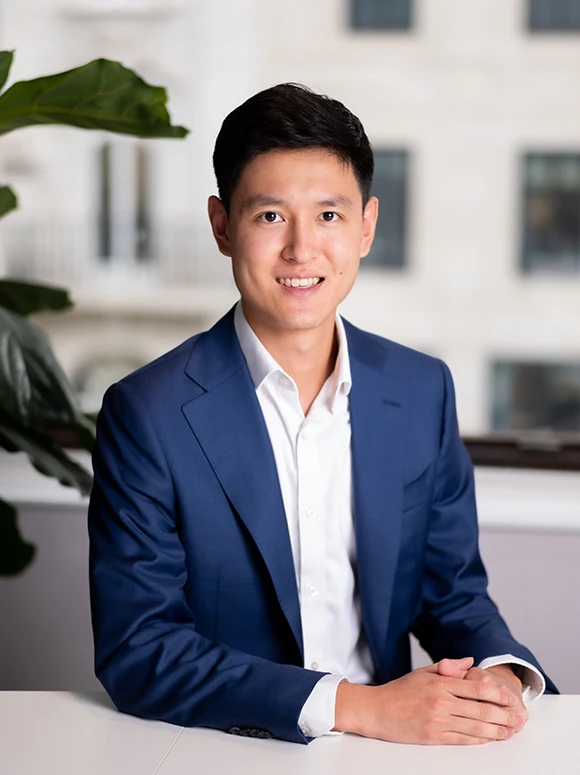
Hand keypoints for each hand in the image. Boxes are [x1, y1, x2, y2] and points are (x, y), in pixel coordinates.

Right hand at [334, 657, 523, 744]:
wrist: (375, 710)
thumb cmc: (398, 690)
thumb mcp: (422, 672)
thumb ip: (449, 667)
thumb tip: (471, 662)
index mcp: (440, 683)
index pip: (476, 687)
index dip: (498, 694)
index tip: (512, 698)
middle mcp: (441, 701)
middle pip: (481, 709)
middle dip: (504, 714)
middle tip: (519, 718)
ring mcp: (438, 720)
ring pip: (475, 726)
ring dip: (496, 730)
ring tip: (510, 731)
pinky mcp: (433, 737)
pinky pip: (462, 739)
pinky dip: (479, 739)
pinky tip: (489, 738)